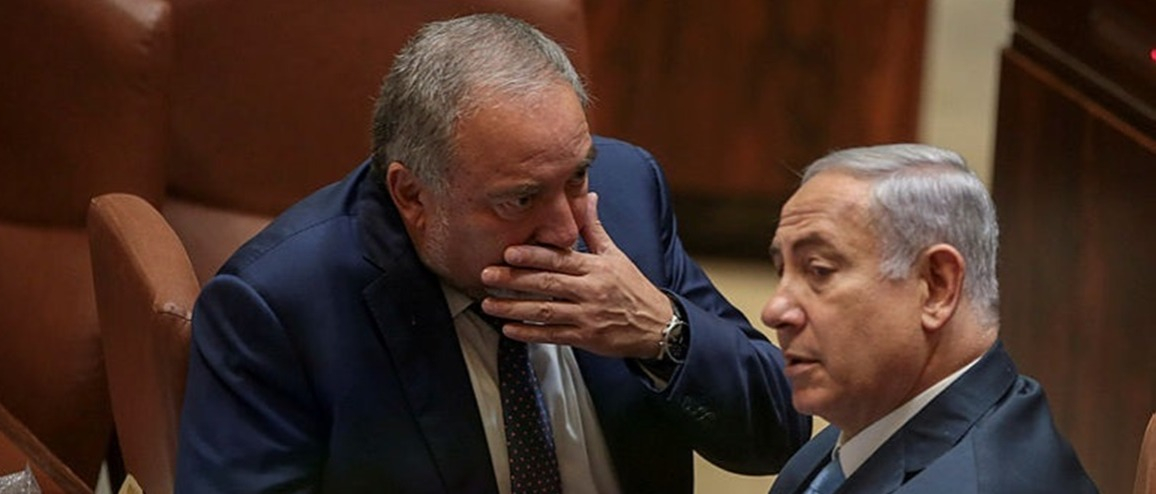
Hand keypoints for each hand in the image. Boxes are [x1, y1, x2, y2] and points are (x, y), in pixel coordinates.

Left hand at [479, 192, 671, 358]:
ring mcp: (587, 316)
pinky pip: (553, 335)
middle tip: (487, 275)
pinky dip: (530, 333)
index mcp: (596, 267)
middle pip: (547, 284)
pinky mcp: (586, 338)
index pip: (560, 259)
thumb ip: (594, 228)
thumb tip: (588, 196)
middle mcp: (590, 291)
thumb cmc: (632, 287)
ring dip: (514, 308)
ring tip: (489, 304)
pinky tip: (509, 329)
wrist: (657, 325)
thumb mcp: (615, 255)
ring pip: (545, 312)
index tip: (509, 251)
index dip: (533, 255)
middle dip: (514, 280)